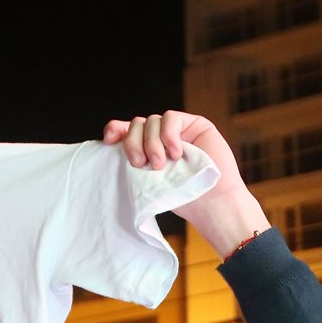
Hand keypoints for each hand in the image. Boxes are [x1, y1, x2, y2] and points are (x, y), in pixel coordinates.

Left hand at [103, 111, 268, 254]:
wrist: (213, 204)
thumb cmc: (183, 199)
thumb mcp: (149, 181)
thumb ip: (134, 161)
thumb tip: (110, 142)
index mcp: (149, 149)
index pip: (127, 131)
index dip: (115, 130)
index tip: (109, 141)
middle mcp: (163, 138)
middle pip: (136, 124)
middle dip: (133, 143)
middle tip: (142, 165)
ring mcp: (180, 130)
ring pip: (151, 120)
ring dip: (151, 143)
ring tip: (162, 164)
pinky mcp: (196, 124)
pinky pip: (170, 118)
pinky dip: (168, 135)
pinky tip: (175, 153)